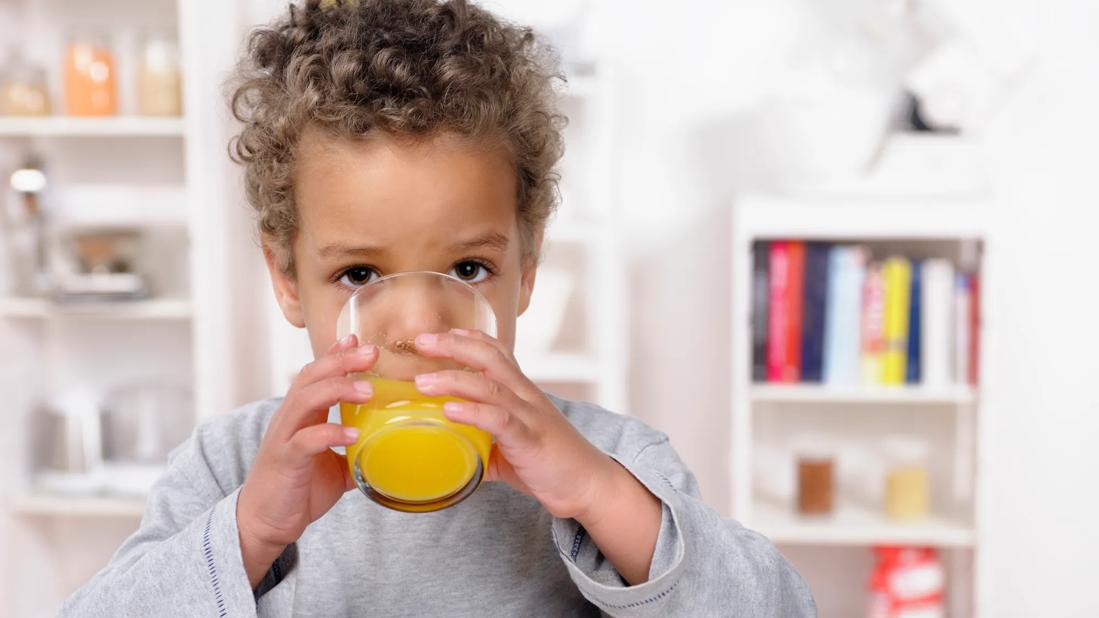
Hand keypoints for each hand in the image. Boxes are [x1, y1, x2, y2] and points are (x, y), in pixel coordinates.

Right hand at [237, 334, 377, 586]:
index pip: (315, 374)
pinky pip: (305, 440)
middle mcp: (289, 419)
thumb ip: (355, 452)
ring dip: (337, 390)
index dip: (335, 355)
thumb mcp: (334, 467)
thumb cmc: (297, 490)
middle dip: (341, 361)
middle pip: (311, 377)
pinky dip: (329, 433)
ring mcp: (284, 438)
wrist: (264, 523)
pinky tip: (353, 434)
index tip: (359, 339)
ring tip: (368, 390)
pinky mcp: (284, 461)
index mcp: (301, 416)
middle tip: (372, 353)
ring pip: (305, 400)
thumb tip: (389, 450)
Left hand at [412, 329, 618, 520]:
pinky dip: (473, 412)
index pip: (497, 352)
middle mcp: (526, 396)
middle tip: (420, 341)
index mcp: (523, 393)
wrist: (589, 484)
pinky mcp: (530, 440)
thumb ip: (485, 443)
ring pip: (490, 386)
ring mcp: (529, 416)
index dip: (469, 338)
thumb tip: (455, 450)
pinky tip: (449, 411)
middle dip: (453, 345)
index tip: (441, 333)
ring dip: (453, 379)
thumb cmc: (552, 464)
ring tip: (422, 383)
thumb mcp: (513, 447)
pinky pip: (499, 420)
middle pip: (489, 357)